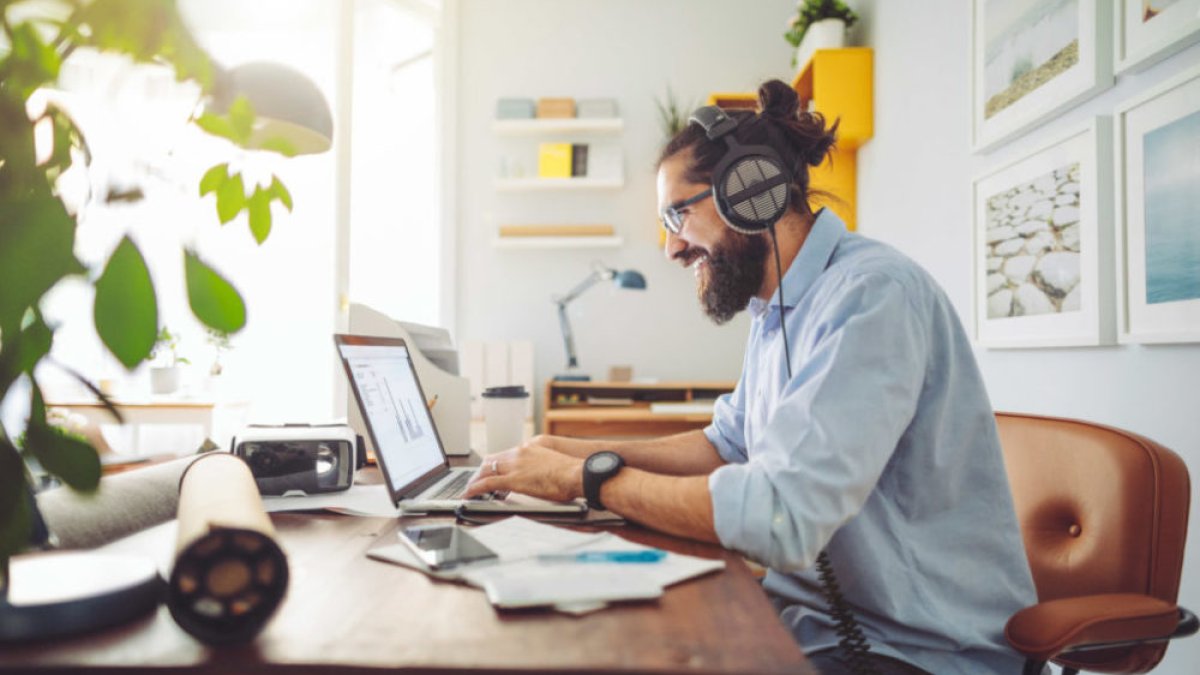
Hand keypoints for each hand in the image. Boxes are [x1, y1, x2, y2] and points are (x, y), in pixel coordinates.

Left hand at [464, 442, 583, 501]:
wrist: (576, 474)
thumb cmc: (571, 472)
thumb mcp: (553, 463)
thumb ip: (542, 466)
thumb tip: (542, 475)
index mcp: (529, 448)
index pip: (505, 454)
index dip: (495, 464)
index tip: (491, 470)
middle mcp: (519, 453)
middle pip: (491, 460)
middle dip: (481, 471)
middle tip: (476, 481)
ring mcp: (515, 465)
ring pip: (486, 470)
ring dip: (476, 480)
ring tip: (470, 489)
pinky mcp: (513, 479)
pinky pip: (487, 483)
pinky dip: (475, 489)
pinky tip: (469, 494)